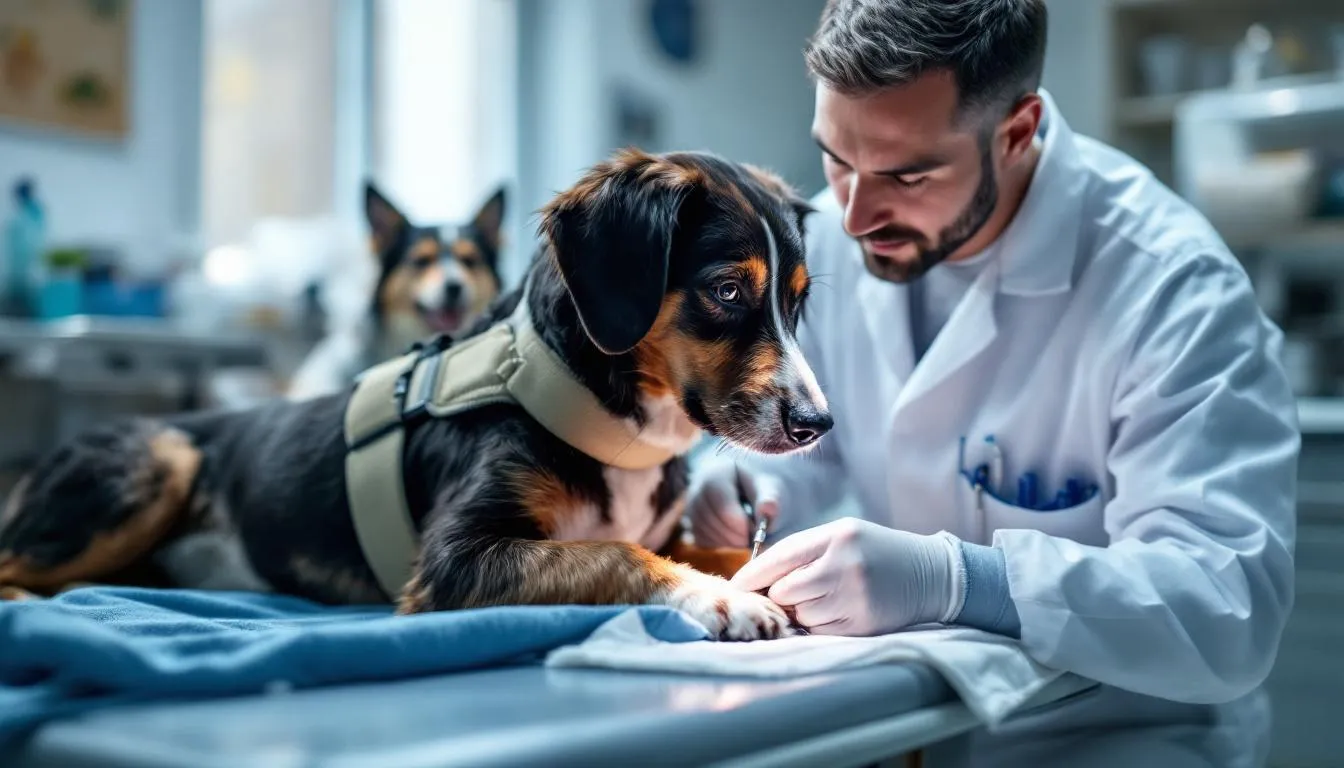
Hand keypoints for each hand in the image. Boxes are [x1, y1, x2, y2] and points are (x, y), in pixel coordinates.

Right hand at [686, 462, 782, 548]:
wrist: (753, 488)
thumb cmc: (761, 486)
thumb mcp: (770, 487)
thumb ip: (771, 498)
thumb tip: (768, 509)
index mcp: (716, 473)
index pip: (719, 501)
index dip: (738, 522)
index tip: (756, 531)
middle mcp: (697, 487)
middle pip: (710, 519)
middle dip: (735, 534)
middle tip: (755, 537)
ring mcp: (691, 506)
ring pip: (704, 532)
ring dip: (730, 541)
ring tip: (748, 534)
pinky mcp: (691, 523)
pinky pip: (702, 540)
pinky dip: (721, 544)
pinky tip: (736, 535)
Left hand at [729, 518, 964, 636]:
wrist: (930, 574)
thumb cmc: (875, 551)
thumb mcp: (842, 535)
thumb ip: (802, 551)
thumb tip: (757, 581)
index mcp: (836, 537)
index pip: (780, 558)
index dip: (752, 576)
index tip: (734, 588)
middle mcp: (845, 565)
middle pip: (785, 592)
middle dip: (780, 596)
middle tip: (789, 593)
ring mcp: (855, 597)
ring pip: (801, 615)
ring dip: (801, 611)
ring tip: (823, 598)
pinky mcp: (863, 624)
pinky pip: (820, 631)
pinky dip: (820, 625)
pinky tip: (836, 611)